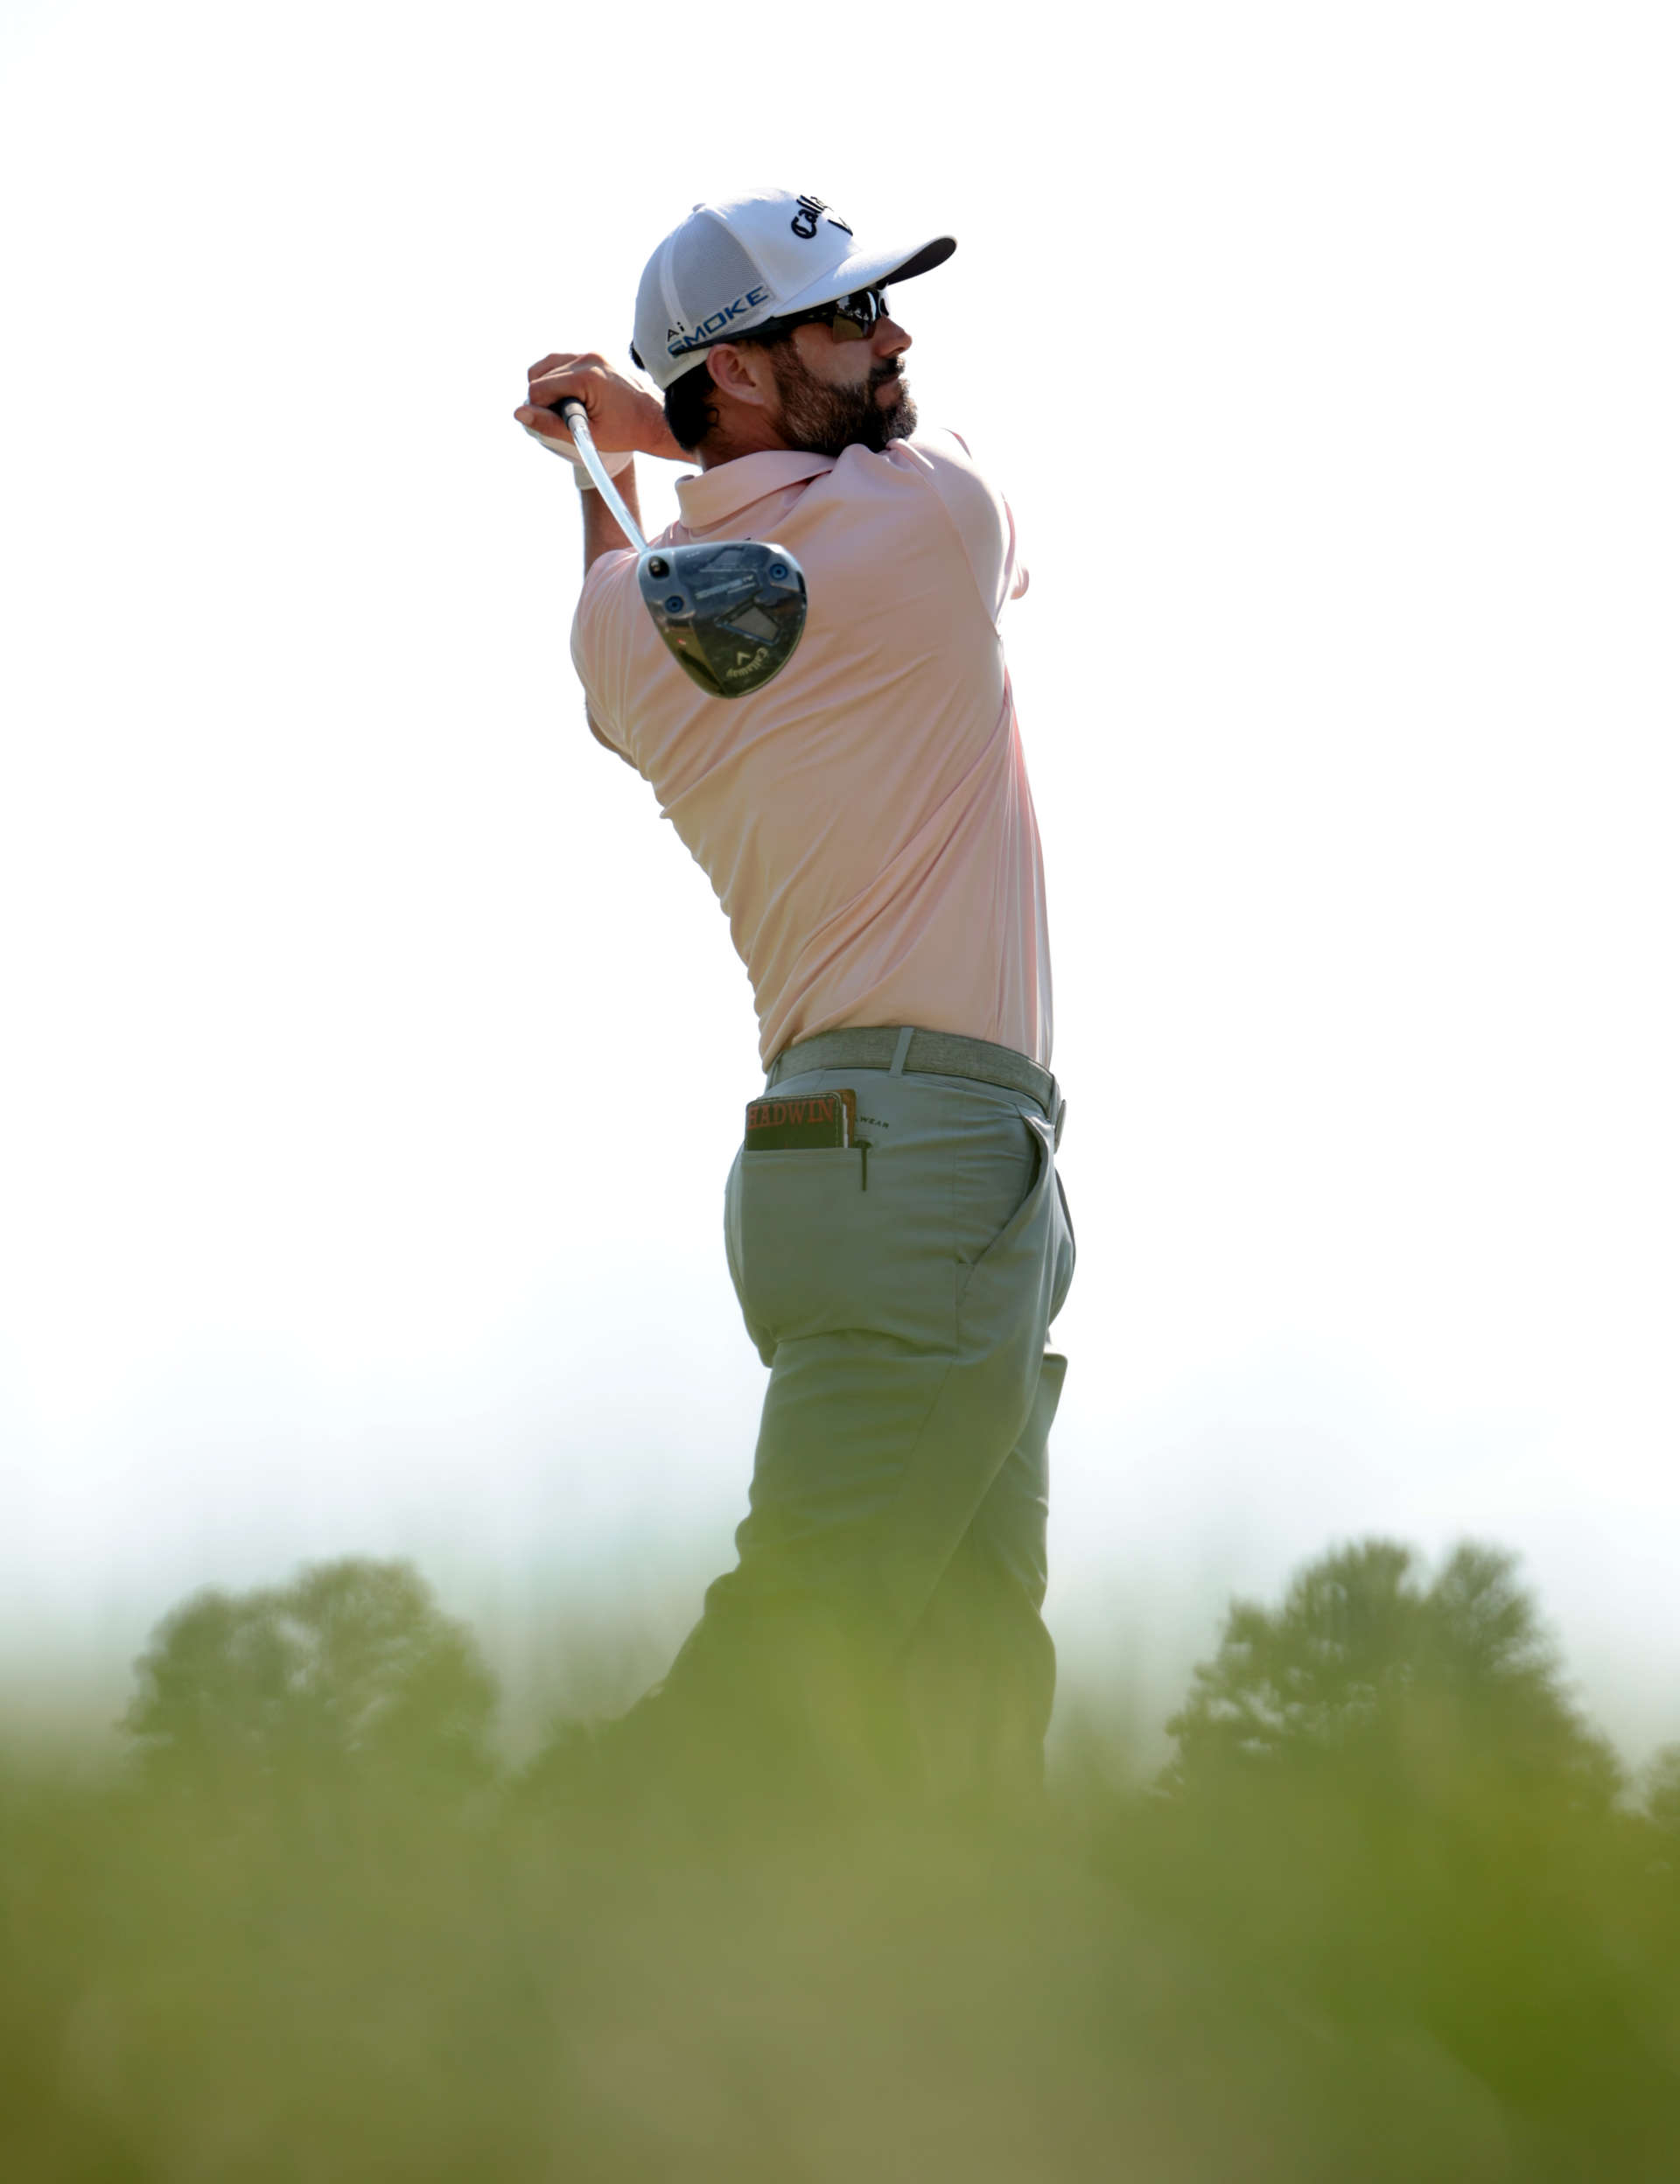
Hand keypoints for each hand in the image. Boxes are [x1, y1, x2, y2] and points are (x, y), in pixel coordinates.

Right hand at [513, 352, 685, 464]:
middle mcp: (589, 356)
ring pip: (549, 364)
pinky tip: (576, 397)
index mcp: (587, 375)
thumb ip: (550, 425)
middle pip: (540, 373)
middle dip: (545, 398)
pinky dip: (562, 379)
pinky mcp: (597, 353)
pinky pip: (565, 362)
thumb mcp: (586, 435)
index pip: (539, 388)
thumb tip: (518, 413)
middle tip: (566, 418)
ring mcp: (594, 351)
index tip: (558, 424)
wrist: (657, 420)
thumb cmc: (626, 432)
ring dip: (550, 386)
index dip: (540, 410)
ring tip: (570, 408)